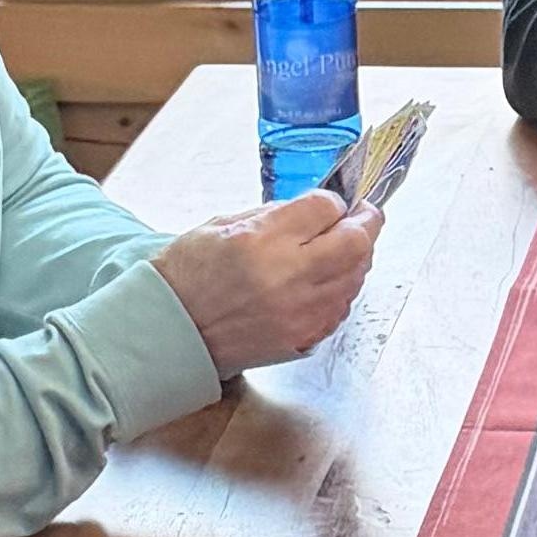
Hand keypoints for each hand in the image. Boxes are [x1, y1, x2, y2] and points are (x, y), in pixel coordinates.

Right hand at [155, 187, 380, 373]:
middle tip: (364, 214)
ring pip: (356, 276)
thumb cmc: (186, 276)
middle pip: (356, 242)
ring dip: (358, 257)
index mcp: (261, 240)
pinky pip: (342, 307)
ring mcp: (300, 311)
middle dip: (367, 222)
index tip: (332, 201)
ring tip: (346, 247)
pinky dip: (344, 288)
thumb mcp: (221, 225)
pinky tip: (330, 280)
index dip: (334, 200)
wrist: (169, 332)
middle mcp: (287, 276)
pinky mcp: (303, 337)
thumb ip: (273, 215)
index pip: (325, 208)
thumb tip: (314, 209)